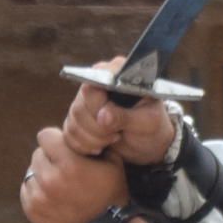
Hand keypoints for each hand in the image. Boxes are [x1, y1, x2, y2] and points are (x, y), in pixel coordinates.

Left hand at [20, 126, 126, 222]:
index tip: (63, 148)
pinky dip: (37, 190)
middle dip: (50, 157)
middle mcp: (50, 178)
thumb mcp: (113, 165)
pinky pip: (27, 189)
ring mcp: (38, 196)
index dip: (55, 139)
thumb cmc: (111, 198)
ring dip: (42, 174)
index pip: (45, 136)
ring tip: (59, 185)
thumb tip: (86, 128)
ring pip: (31, 172)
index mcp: (69, 164)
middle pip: (37, 154)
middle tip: (63, 168)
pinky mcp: (32, 210)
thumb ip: (96, 143)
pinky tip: (53, 197)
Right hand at [63, 59, 179, 165]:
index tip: (112, 122)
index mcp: (117, 75)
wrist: (150, 144)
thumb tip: (103, 116)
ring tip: (112, 140)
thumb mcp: (147, 122)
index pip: (93, 82)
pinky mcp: (78, 120)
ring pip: (73, 121)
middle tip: (116, 135)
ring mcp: (85, 102)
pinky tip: (101, 147)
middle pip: (79, 105)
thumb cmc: (154, 127)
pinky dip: (84, 146)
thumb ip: (126, 116)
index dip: (98, 105)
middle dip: (97, 128)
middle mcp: (97, 83)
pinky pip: (69, 134)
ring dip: (92, 139)